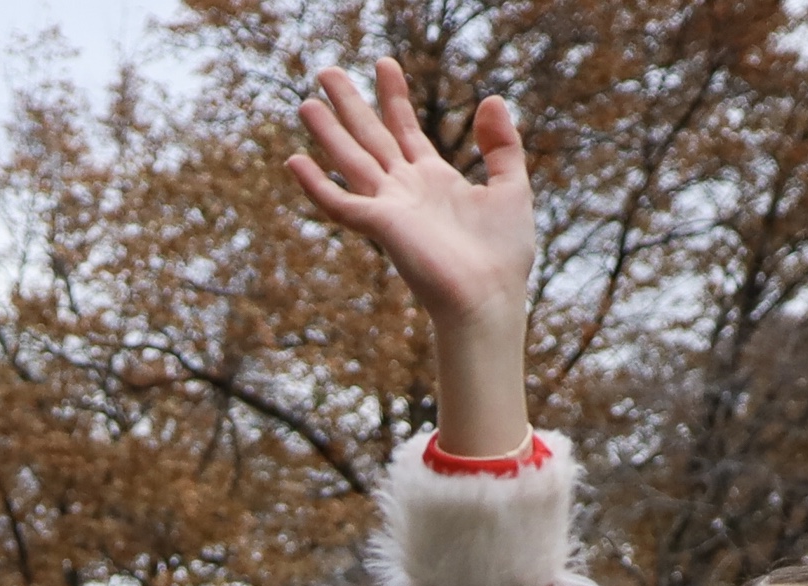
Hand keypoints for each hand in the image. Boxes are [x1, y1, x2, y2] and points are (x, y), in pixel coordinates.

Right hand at [290, 63, 531, 454]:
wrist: (490, 299)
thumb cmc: (504, 257)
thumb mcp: (512, 189)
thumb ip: (502, 146)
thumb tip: (491, 99)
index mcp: (435, 181)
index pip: (406, 129)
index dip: (394, 96)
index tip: (384, 63)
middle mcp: (408, 191)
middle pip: (371, 138)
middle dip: (350, 104)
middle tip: (326, 71)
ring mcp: (391, 208)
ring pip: (351, 161)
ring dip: (328, 132)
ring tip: (306, 103)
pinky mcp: (380, 226)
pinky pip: (339, 203)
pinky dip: (316, 185)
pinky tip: (294, 162)